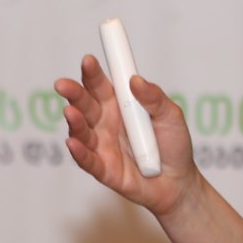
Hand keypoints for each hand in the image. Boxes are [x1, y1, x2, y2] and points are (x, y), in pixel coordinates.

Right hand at [54, 53, 197, 216]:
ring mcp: (101, 146)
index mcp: (119, 105)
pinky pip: (87, 161)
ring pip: (82, 131)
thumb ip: (155, 99)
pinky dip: (79, 152)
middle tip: (64, 85)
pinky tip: (73, 143)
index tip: (88, 60)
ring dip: (75, 122)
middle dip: (73, 93)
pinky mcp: (103, 169)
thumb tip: (135, 80)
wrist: (179, 182)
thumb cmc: (174, 145)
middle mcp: (104, 123)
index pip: (100, 85)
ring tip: (71, 112)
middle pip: (84, 105)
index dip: (92, 73)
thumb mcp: (171, 117)